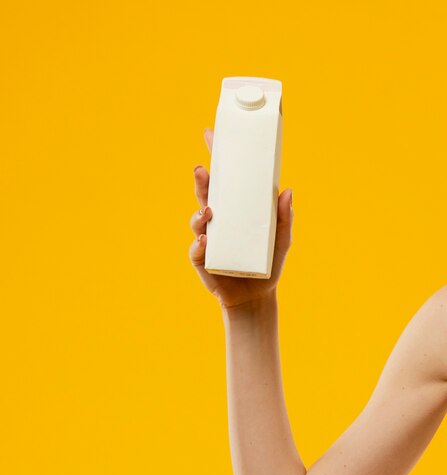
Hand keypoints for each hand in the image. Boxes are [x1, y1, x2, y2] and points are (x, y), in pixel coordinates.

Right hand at [189, 128, 293, 309]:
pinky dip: (199, 244)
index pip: (225, 178)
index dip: (217, 156)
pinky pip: (197, 249)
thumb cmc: (268, 262)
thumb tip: (288, 191)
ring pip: (197, 219)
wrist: (256, 296)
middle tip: (202, 169)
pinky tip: (206, 240)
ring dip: (199, 212)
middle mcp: (219, 219)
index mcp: (236, 208)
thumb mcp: (282, 238)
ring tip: (209, 211)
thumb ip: (284, 217)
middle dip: (202, 180)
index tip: (211, 134)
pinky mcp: (202, 259)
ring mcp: (208, 237)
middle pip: (206, 194)